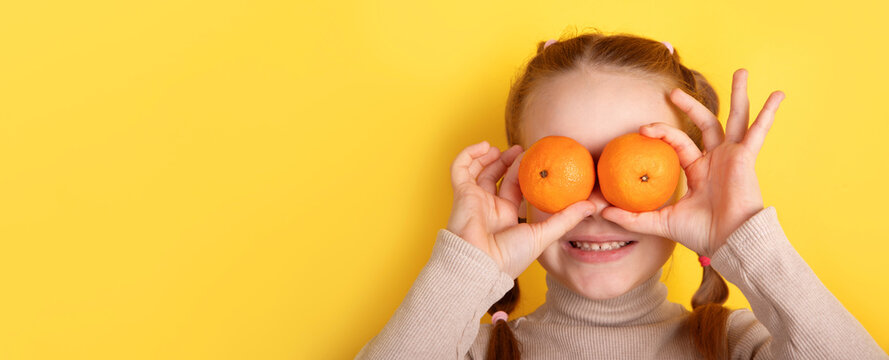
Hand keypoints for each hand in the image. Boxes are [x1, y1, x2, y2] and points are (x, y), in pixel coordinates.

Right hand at [446, 141, 594, 278]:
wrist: (481, 264)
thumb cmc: (509, 256)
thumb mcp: (544, 235)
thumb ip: (566, 218)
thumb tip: (592, 205)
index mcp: (506, 215)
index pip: (514, 188)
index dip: (523, 172)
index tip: (536, 158)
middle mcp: (489, 206)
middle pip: (498, 176)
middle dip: (508, 161)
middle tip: (523, 150)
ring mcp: (474, 199)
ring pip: (479, 170)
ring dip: (490, 156)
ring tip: (503, 148)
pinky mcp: (461, 193)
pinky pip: (459, 168)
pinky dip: (469, 154)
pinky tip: (485, 146)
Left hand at [600, 69, 785, 256]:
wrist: (728, 242)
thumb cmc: (700, 234)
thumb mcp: (659, 222)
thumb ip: (632, 216)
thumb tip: (601, 211)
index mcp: (699, 170)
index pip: (679, 142)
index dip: (661, 132)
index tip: (642, 129)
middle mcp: (716, 159)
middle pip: (705, 123)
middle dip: (690, 106)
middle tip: (673, 92)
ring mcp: (733, 156)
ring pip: (734, 118)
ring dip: (738, 95)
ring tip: (741, 71)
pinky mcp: (746, 158)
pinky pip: (758, 132)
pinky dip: (768, 114)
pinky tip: (777, 95)